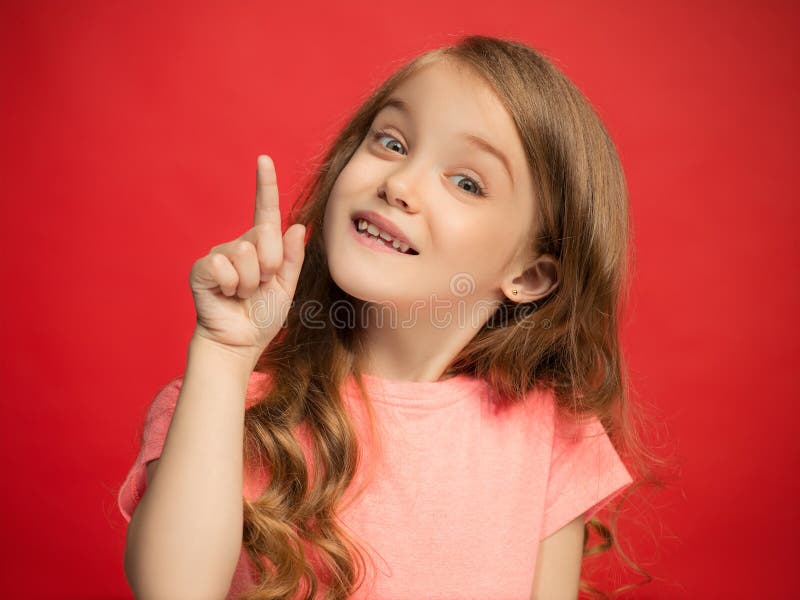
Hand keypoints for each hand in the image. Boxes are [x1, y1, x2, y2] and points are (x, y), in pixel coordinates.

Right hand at [188, 155, 305, 362]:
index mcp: (261, 247)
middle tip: (259, 287)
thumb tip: (298, 225)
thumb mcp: (286, 286)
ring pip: (246, 253)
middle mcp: (239, 245)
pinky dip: (231, 286)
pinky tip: (226, 296)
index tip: (264, 158)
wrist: (240, 343)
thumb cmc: (262, 316)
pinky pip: (224, 266)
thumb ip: (292, 257)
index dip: (265, 184)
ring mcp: (219, 255)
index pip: (265, 211)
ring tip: (243, 294)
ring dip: (251, 281)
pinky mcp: (202, 268)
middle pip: (264, 236)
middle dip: (270, 266)